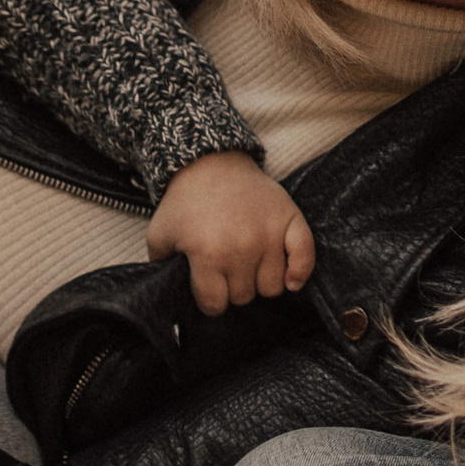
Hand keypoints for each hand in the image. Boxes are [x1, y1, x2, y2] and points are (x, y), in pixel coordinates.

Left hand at [146, 151, 312, 317]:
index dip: (208, 298)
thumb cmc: (184, 201)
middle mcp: (242, 248)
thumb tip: (168, 298)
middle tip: (224, 266)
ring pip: (272, 286)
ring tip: (248, 263)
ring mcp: (269, 235)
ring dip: (259, 280)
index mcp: (209, 255)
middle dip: (232, 287)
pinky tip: (290, 279)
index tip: (206, 285)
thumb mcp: (159, 234)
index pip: (215, 304)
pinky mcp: (289, 220)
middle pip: (244, 296)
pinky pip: (305, 258)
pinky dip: (300, 272)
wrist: (210, 161)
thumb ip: (160, 269)